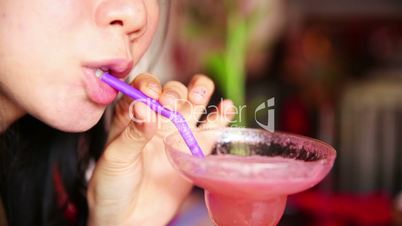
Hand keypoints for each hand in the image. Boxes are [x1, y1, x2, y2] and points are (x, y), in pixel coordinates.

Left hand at [87, 73, 233, 225]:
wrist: (129, 219)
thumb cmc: (112, 187)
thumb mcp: (115, 159)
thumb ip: (132, 134)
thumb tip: (145, 108)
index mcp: (131, 116)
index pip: (142, 88)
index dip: (149, 85)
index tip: (151, 94)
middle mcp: (157, 119)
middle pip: (172, 91)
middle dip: (174, 91)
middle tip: (170, 104)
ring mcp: (179, 132)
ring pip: (194, 101)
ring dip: (199, 91)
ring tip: (198, 97)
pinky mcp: (196, 149)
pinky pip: (213, 128)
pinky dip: (222, 115)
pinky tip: (225, 108)